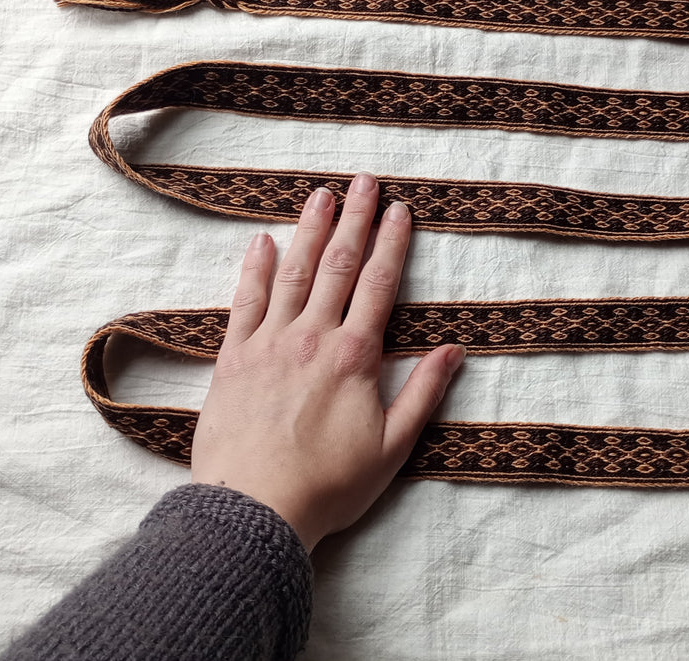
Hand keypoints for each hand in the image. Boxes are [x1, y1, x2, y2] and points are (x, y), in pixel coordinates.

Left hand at [189, 173, 464, 550]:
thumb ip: (423, 393)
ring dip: (309, 229)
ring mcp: (270, 343)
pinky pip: (245, 301)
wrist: (255, 508)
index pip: (379, 285)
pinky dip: (255, 268)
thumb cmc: (329, 486)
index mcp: (356, 357)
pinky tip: (262, 242)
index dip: (392, 244)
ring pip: (293, 273)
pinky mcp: (233, 358)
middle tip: (364, 180)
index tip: (400, 209)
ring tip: (321, 194)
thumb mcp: (393, 448)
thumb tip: (455, 351)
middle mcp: (313, 338)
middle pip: (337, 265)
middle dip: (354, 219)